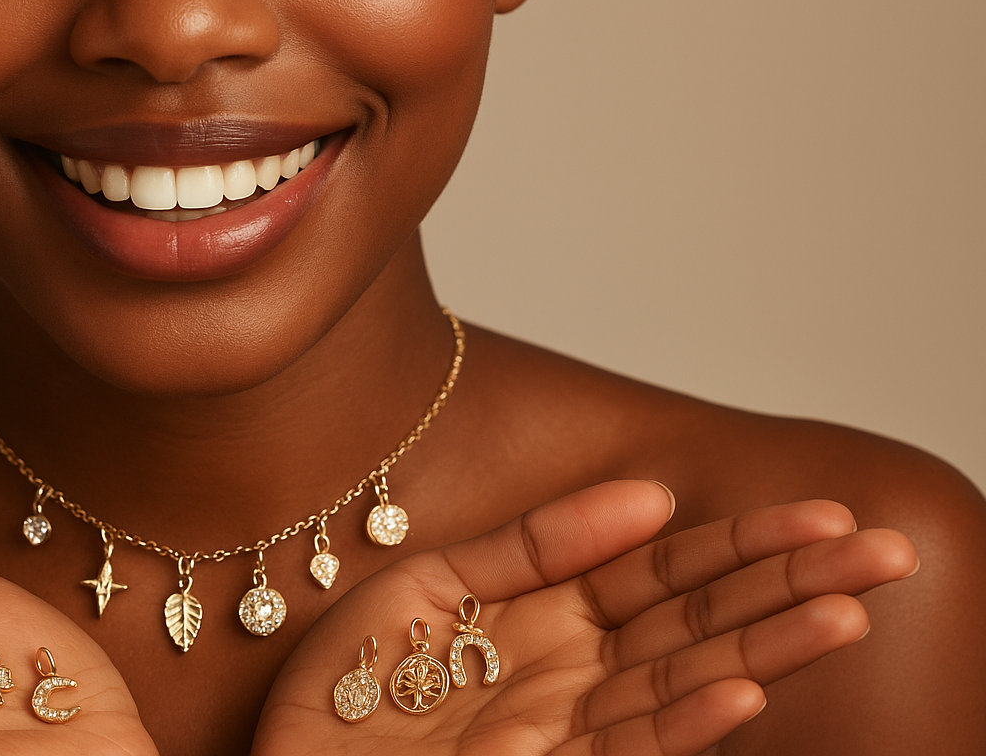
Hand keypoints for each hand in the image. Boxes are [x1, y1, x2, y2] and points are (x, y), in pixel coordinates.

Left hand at [255, 481, 916, 754]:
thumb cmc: (344, 687)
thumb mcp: (428, 586)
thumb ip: (534, 544)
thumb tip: (649, 494)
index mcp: (547, 616)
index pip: (664, 571)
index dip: (740, 542)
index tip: (820, 511)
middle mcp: (573, 675)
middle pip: (697, 622)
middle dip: (788, 588)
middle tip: (880, 550)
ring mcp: (564, 732)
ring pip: (683, 684)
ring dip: (765, 648)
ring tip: (843, 612)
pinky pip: (626, 747)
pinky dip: (685, 719)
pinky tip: (739, 686)